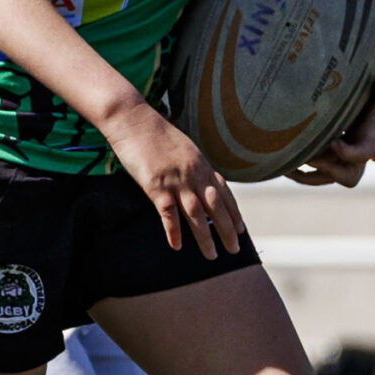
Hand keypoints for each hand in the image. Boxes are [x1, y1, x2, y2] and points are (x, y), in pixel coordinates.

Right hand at [100, 102, 240, 258]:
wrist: (133, 119)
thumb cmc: (154, 132)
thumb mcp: (183, 147)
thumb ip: (193, 165)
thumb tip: (200, 179)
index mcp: (202, 164)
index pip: (224, 193)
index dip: (234, 213)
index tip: (241, 229)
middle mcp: (194, 174)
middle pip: (216, 208)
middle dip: (227, 230)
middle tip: (235, 249)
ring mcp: (176, 180)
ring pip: (196, 215)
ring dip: (205, 238)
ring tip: (212, 256)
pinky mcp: (156, 186)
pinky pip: (168, 213)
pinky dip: (173, 231)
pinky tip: (177, 246)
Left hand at [290, 53, 374, 186]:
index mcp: (374, 135)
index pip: (362, 154)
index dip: (347, 153)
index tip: (332, 142)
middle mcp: (361, 150)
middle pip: (347, 176)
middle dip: (324, 167)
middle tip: (302, 155)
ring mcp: (346, 153)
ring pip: (327, 176)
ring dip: (306, 175)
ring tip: (283, 165)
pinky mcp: (333, 150)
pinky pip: (316, 169)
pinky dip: (300, 168)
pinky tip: (282, 158)